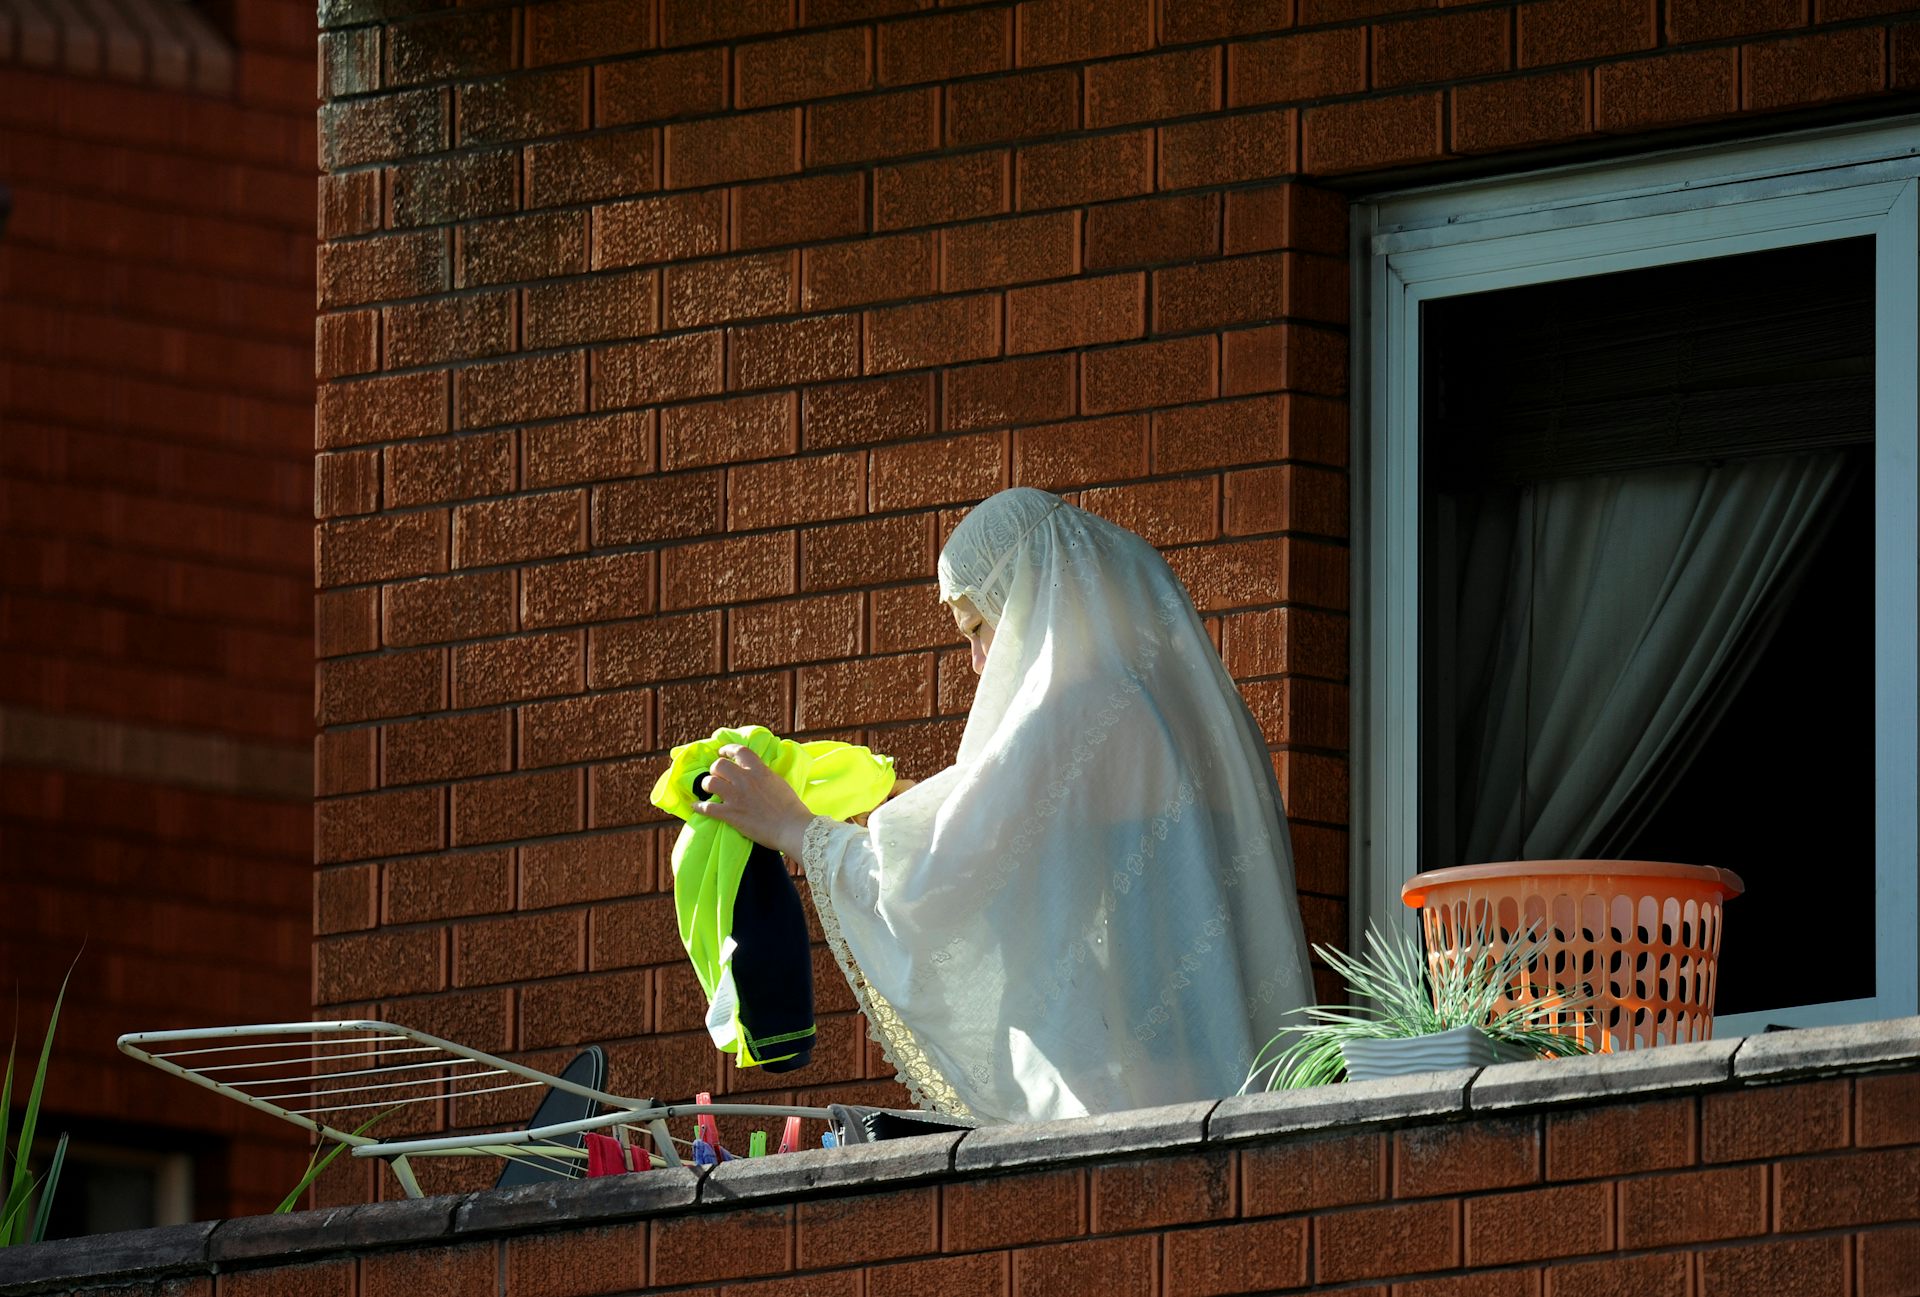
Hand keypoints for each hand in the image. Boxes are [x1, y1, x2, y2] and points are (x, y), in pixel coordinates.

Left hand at [691, 745, 813, 856]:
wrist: (792, 828)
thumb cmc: (791, 807)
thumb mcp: (778, 782)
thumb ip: (764, 774)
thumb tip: (757, 772)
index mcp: (759, 770)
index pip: (739, 751)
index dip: (727, 749)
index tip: (722, 752)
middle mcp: (745, 780)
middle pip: (719, 765)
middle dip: (715, 769)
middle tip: (717, 775)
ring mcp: (736, 797)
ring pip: (710, 782)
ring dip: (707, 784)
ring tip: (708, 789)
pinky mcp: (731, 815)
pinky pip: (707, 807)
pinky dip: (698, 806)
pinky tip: (695, 806)